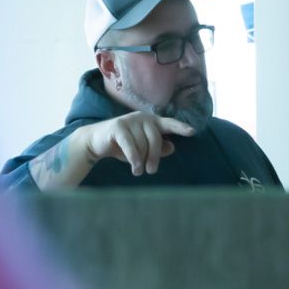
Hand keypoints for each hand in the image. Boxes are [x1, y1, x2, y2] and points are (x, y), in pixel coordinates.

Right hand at [80, 112, 195, 175]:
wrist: (96, 142)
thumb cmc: (123, 146)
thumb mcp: (142, 149)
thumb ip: (158, 148)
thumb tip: (172, 147)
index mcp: (151, 121)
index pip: (169, 123)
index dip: (180, 128)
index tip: (192, 132)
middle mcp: (142, 117)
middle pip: (156, 139)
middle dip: (154, 157)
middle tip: (151, 171)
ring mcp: (130, 120)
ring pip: (143, 144)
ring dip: (141, 160)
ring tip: (137, 170)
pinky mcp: (118, 126)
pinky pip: (131, 146)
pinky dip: (134, 158)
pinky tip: (135, 168)